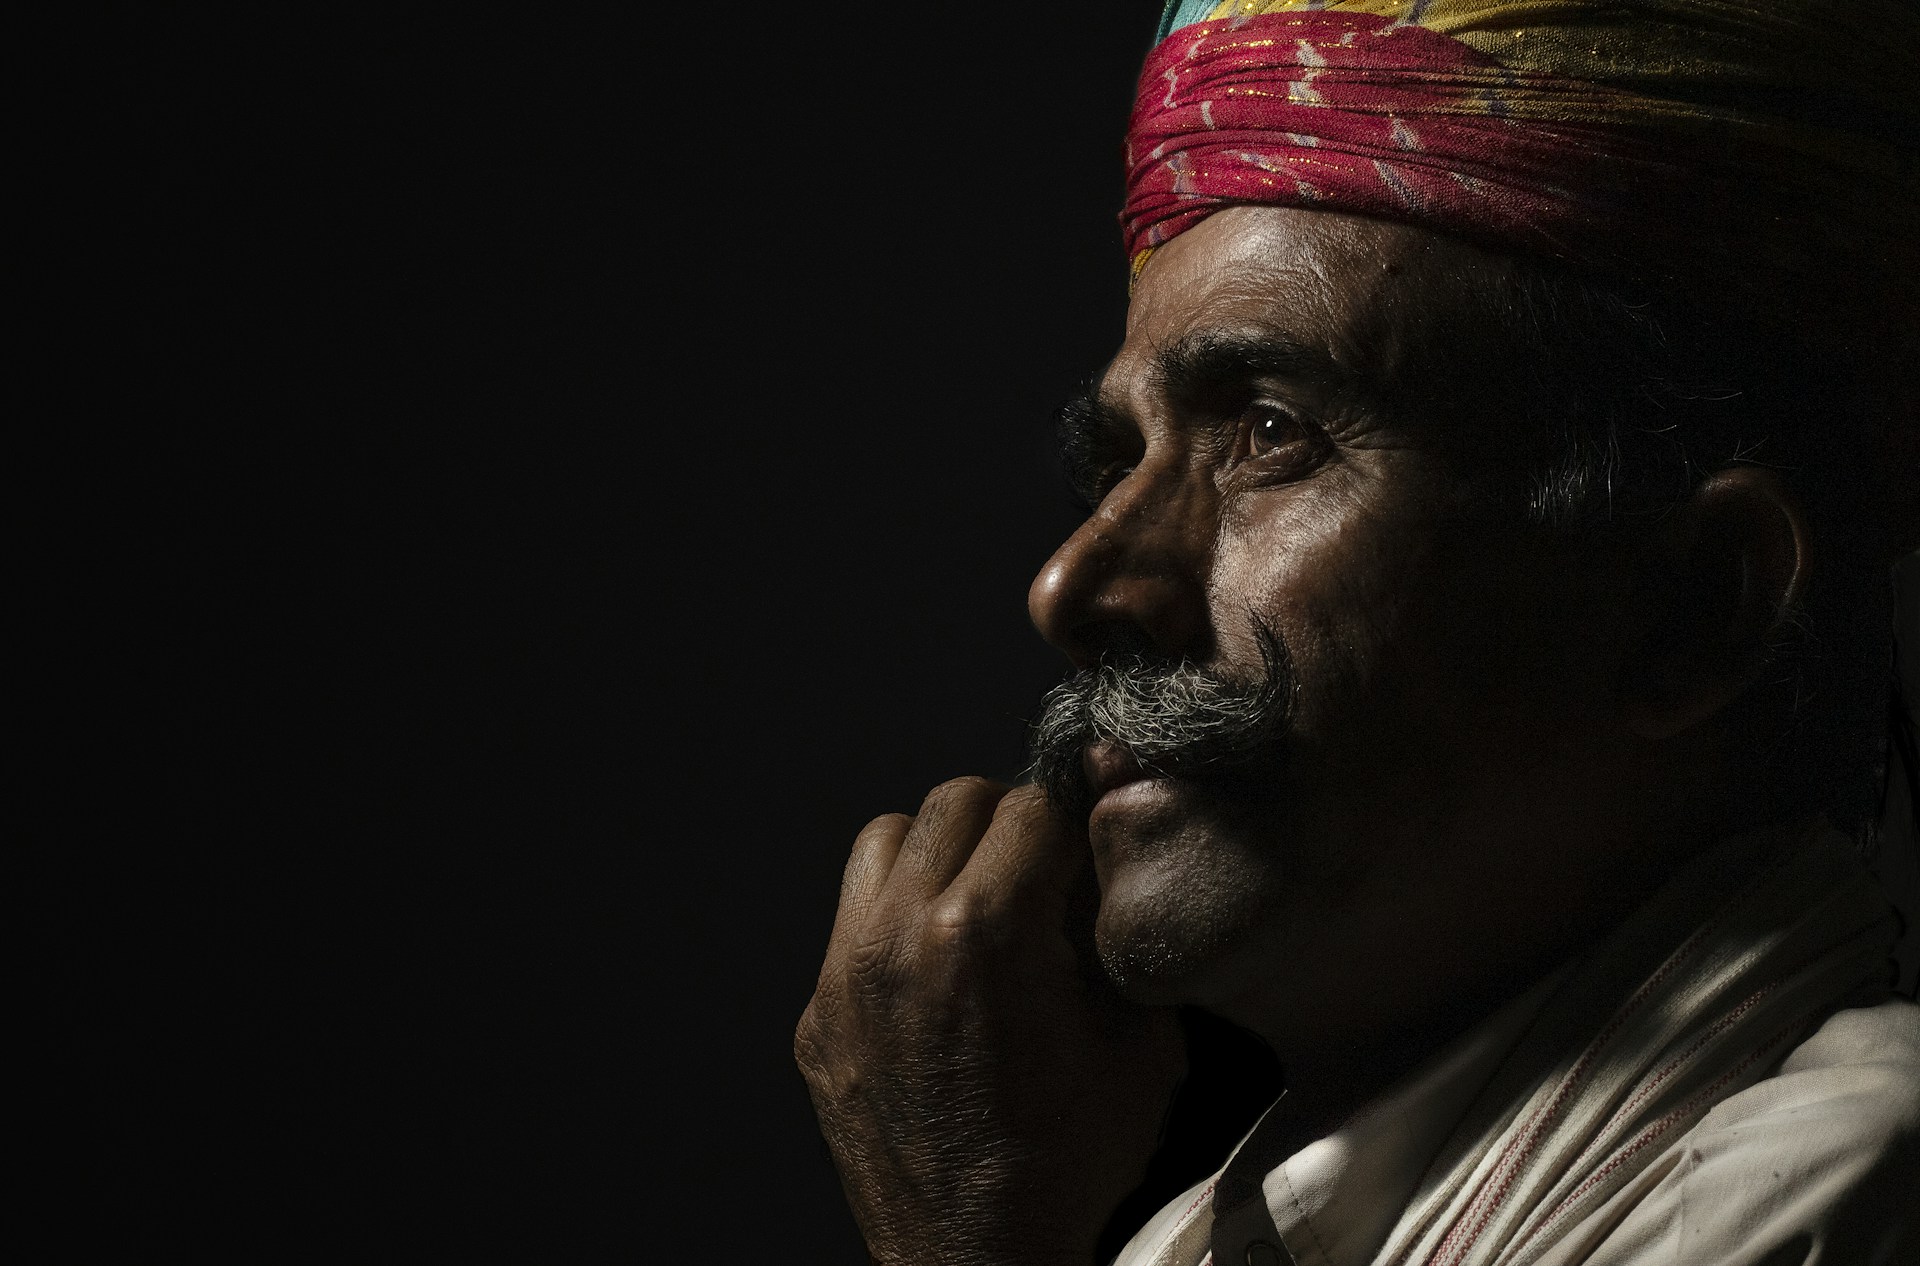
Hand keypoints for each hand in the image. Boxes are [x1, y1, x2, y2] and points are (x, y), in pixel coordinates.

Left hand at [795, 779, 1185, 1265]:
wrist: (976, 1259)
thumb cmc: (1069, 1162)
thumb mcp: (1140, 1042)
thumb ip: (1118, 934)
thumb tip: (1102, 863)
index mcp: (988, 933)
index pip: (1031, 804)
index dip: (1072, 826)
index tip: (1084, 855)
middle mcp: (902, 937)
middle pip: (954, 801)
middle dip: (1008, 824)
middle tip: (1037, 874)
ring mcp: (845, 975)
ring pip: (884, 839)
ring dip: (939, 854)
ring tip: (977, 905)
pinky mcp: (818, 1014)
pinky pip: (851, 918)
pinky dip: (896, 917)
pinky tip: (937, 968)